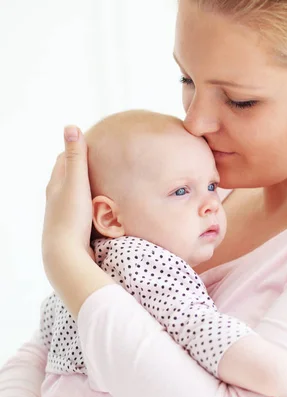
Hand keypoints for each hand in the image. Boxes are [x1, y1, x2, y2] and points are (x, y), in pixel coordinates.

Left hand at [42, 127, 110, 318]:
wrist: (66, 257)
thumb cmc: (71, 219)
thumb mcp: (76, 183)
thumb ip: (77, 157)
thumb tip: (71, 126)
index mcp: (56, 185)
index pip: (64, 159)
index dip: (77, 148)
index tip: (93, 142)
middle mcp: (57, 200)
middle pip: (70, 178)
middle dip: (83, 168)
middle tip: (103, 161)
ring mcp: (65, 217)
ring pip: (78, 197)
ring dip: (89, 189)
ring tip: (106, 184)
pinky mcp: (74, 231)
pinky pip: (85, 213)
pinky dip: (94, 206)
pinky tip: (104, 211)